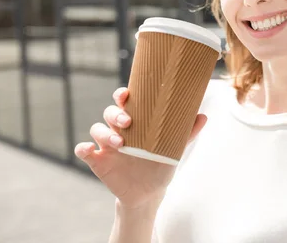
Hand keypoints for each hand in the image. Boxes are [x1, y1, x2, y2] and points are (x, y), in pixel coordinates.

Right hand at [74, 87, 207, 209]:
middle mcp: (119, 130)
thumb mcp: (174, 149)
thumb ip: (187, 133)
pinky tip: (88, 149)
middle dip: (116, 114)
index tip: (127, 94)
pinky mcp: (98, 161)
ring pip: (97, 129)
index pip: (126, 102)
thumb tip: (203, 116)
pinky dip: (83, 148)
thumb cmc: (160, 164)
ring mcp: (106, 145)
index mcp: (136, 122)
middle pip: (109, 112)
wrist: (149, 193)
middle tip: (128, 122)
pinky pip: (83, 151)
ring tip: (120, 143)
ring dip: (104, 132)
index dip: (123, 95)